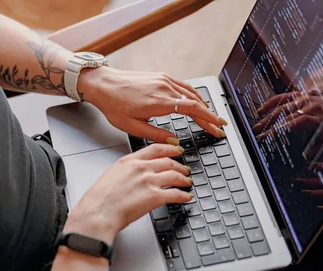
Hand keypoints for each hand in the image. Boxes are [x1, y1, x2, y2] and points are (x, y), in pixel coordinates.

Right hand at [65, 143, 192, 242]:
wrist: (98, 213)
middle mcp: (140, 168)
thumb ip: (125, 173)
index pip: (154, 149)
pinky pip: (175, 194)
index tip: (176, 150)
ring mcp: (149, 181)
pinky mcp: (155, 196)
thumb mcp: (110, 176)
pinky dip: (183, 196)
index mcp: (128, 161)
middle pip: (168, 162)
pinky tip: (185, 197)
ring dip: (183, 180)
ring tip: (186, 183)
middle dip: (179, 166)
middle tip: (184, 169)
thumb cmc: (99, 200)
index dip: (169, 149)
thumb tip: (133, 177)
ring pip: (175, 176)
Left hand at [78, 67, 226, 144]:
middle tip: (219, 128)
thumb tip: (173, 142)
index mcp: (159, 102)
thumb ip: (155, 135)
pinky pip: (183, 86)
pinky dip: (194, 95)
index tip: (217, 128)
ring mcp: (164, 80)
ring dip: (204, 106)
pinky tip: (198, 102)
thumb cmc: (113, 105)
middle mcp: (164, 88)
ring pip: (191, 93)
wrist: (102, 84)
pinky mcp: (161, 76)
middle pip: (196, 102)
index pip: (192, 110)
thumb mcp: (132, 127)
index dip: (208, 120)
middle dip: (210, 116)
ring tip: (212, 118)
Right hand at [254, 90, 322, 159]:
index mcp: (317, 118)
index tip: (270, 136)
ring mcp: (301, 99)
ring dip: (267, 118)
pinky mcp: (295, 94)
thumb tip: (306, 160)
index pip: (297, 122)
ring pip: (281, 108)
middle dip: (270, 126)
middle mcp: (309, 107)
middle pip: (286, 116)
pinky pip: (280, 98)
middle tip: (258, 135)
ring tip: (257, 127)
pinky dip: (269, 104)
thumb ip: (316, 147)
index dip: (282, 128)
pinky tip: (260, 111)